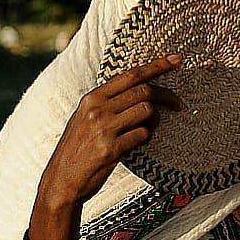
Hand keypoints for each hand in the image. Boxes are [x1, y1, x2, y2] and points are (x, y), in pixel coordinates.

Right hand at [29, 55, 180, 239]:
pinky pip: (143, 135)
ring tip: (152, 128)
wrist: (61, 180)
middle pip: (144, 91)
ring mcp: (104, 128)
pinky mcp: (111, 149)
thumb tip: (141, 93)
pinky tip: (140, 142)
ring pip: (147, 111)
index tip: (177, 60)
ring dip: (157, 120)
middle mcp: (97, 109)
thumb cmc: (78, 149)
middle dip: (167, 95)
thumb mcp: (85, 118)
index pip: (131, 75)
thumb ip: (108, 104)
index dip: (157, 66)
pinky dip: (147, 137)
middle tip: (179, 103)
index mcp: (92, 98)